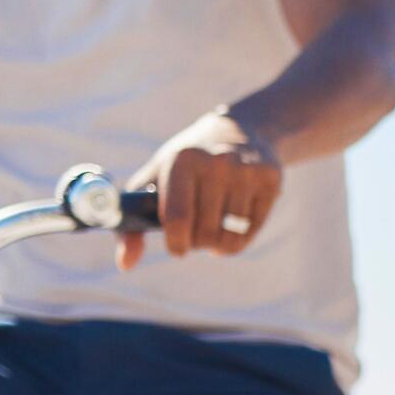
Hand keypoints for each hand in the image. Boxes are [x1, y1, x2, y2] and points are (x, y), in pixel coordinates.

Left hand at [118, 109, 280, 265]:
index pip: (177, 219)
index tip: (177, 247)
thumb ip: (134, 220)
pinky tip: (232, 228)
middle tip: (196, 236)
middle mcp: (216, 163)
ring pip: (230, 237)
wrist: (240, 130)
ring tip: (213, 234)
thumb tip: (125, 264)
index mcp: (181, 161)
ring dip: (218, 245)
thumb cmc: (187, 163)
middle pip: (205, 233)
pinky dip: (239, 240)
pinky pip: (251, 232)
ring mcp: (245, 171)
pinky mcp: (269, 179)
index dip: (176, 243)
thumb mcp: (156, 179)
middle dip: (198, 244)